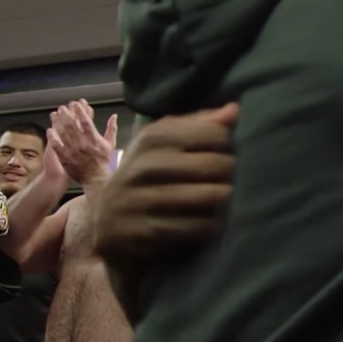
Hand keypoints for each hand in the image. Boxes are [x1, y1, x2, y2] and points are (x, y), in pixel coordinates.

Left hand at [48, 100, 117, 185]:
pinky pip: (57, 146)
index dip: (80, 112)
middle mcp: (83, 144)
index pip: (86, 122)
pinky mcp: (65, 158)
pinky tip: (50, 130)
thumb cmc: (103, 161)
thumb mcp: (111, 144)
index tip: (76, 104)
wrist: (96, 179)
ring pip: (63, 134)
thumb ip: (112, 129)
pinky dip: (53, 138)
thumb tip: (114, 116)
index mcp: (94, 140)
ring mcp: (73, 151)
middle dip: (67, 115)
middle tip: (62, 107)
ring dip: (58, 123)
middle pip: (73, 126)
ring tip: (54, 114)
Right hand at [93, 104, 237, 267]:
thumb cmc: (150, 176)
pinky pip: (188, 228)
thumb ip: (200, 126)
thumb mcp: (166, 145)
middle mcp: (142, 166)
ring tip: (224, 198)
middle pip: (207, 166)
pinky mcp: (140, 232)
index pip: (208, 132)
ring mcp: (138, 200)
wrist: (108, 223)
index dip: (225, 143)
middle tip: (230, 179)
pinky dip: (206, 226)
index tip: (226, 152)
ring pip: (200, 197)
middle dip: (227, 173)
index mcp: (151, 138)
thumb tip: (234, 109)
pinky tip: (212, 223)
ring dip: (219, 199)